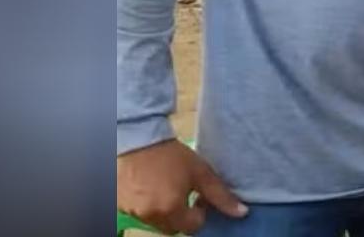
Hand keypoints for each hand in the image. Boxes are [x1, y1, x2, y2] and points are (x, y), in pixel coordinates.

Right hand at [117, 139, 247, 233]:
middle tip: (183, 194)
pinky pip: (139, 212)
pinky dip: (146, 204)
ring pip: (155, 221)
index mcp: (171, 209)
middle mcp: (150, 215)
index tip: (198, 198)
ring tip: (165, 186)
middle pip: (173, 227)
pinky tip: (149, 186)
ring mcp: (133, 211)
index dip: (199, 213)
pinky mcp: (121, 204)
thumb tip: (242, 213)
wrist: (138, 137)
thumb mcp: (200, 172)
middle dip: (181, 216)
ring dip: (163, 210)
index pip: (192, 227)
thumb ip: (220, 195)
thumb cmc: (172, 154)